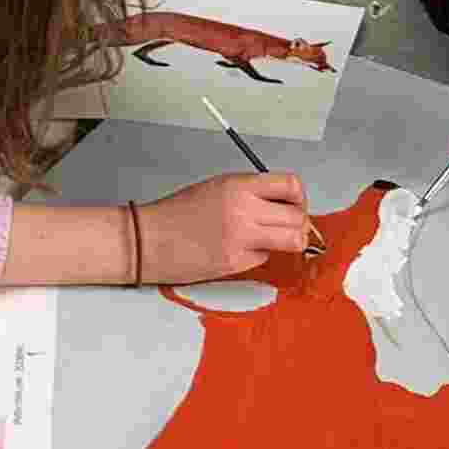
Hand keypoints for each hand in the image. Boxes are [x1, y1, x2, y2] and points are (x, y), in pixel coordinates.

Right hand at [138, 170, 310, 281]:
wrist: (149, 239)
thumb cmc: (178, 213)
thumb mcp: (218, 187)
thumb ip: (251, 192)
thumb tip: (283, 204)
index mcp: (239, 186)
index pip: (290, 185)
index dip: (299, 197)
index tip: (294, 204)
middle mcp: (244, 210)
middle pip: (298, 217)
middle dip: (299, 223)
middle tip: (288, 226)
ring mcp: (242, 239)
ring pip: (293, 241)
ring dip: (290, 241)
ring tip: (275, 240)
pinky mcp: (237, 263)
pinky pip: (266, 258)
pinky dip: (261, 255)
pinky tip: (242, 250)